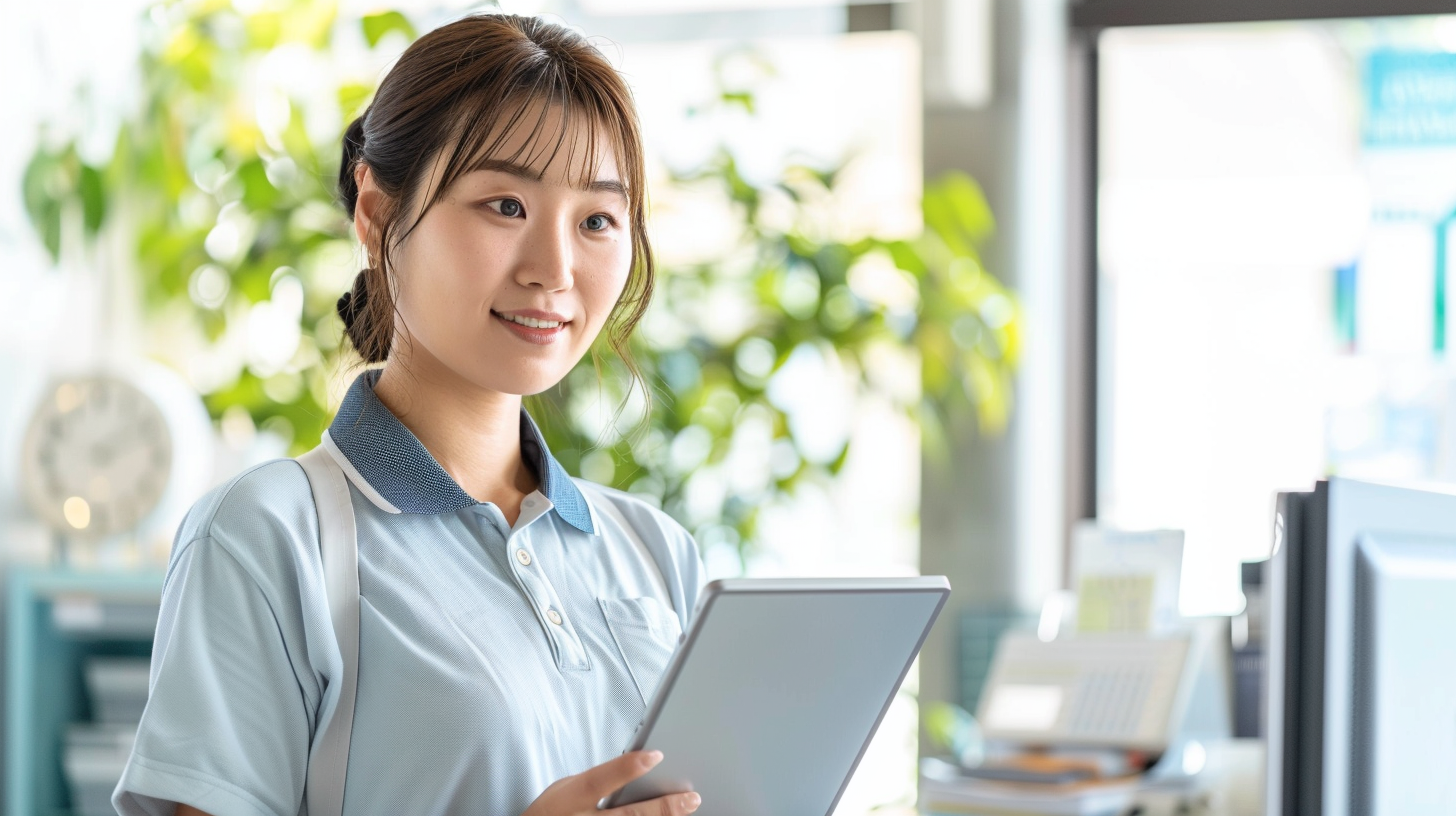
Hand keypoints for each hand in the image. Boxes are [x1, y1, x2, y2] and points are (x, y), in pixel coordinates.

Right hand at [522, 750, 700, 815]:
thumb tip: (633, 769)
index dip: (627, 768)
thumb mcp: (564, 791)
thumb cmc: (552, 814)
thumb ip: (595, 782)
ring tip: (687, 810)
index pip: (598, 781)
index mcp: (568, 800)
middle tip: (692, 798)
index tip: (656, 755)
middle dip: (663, 807)